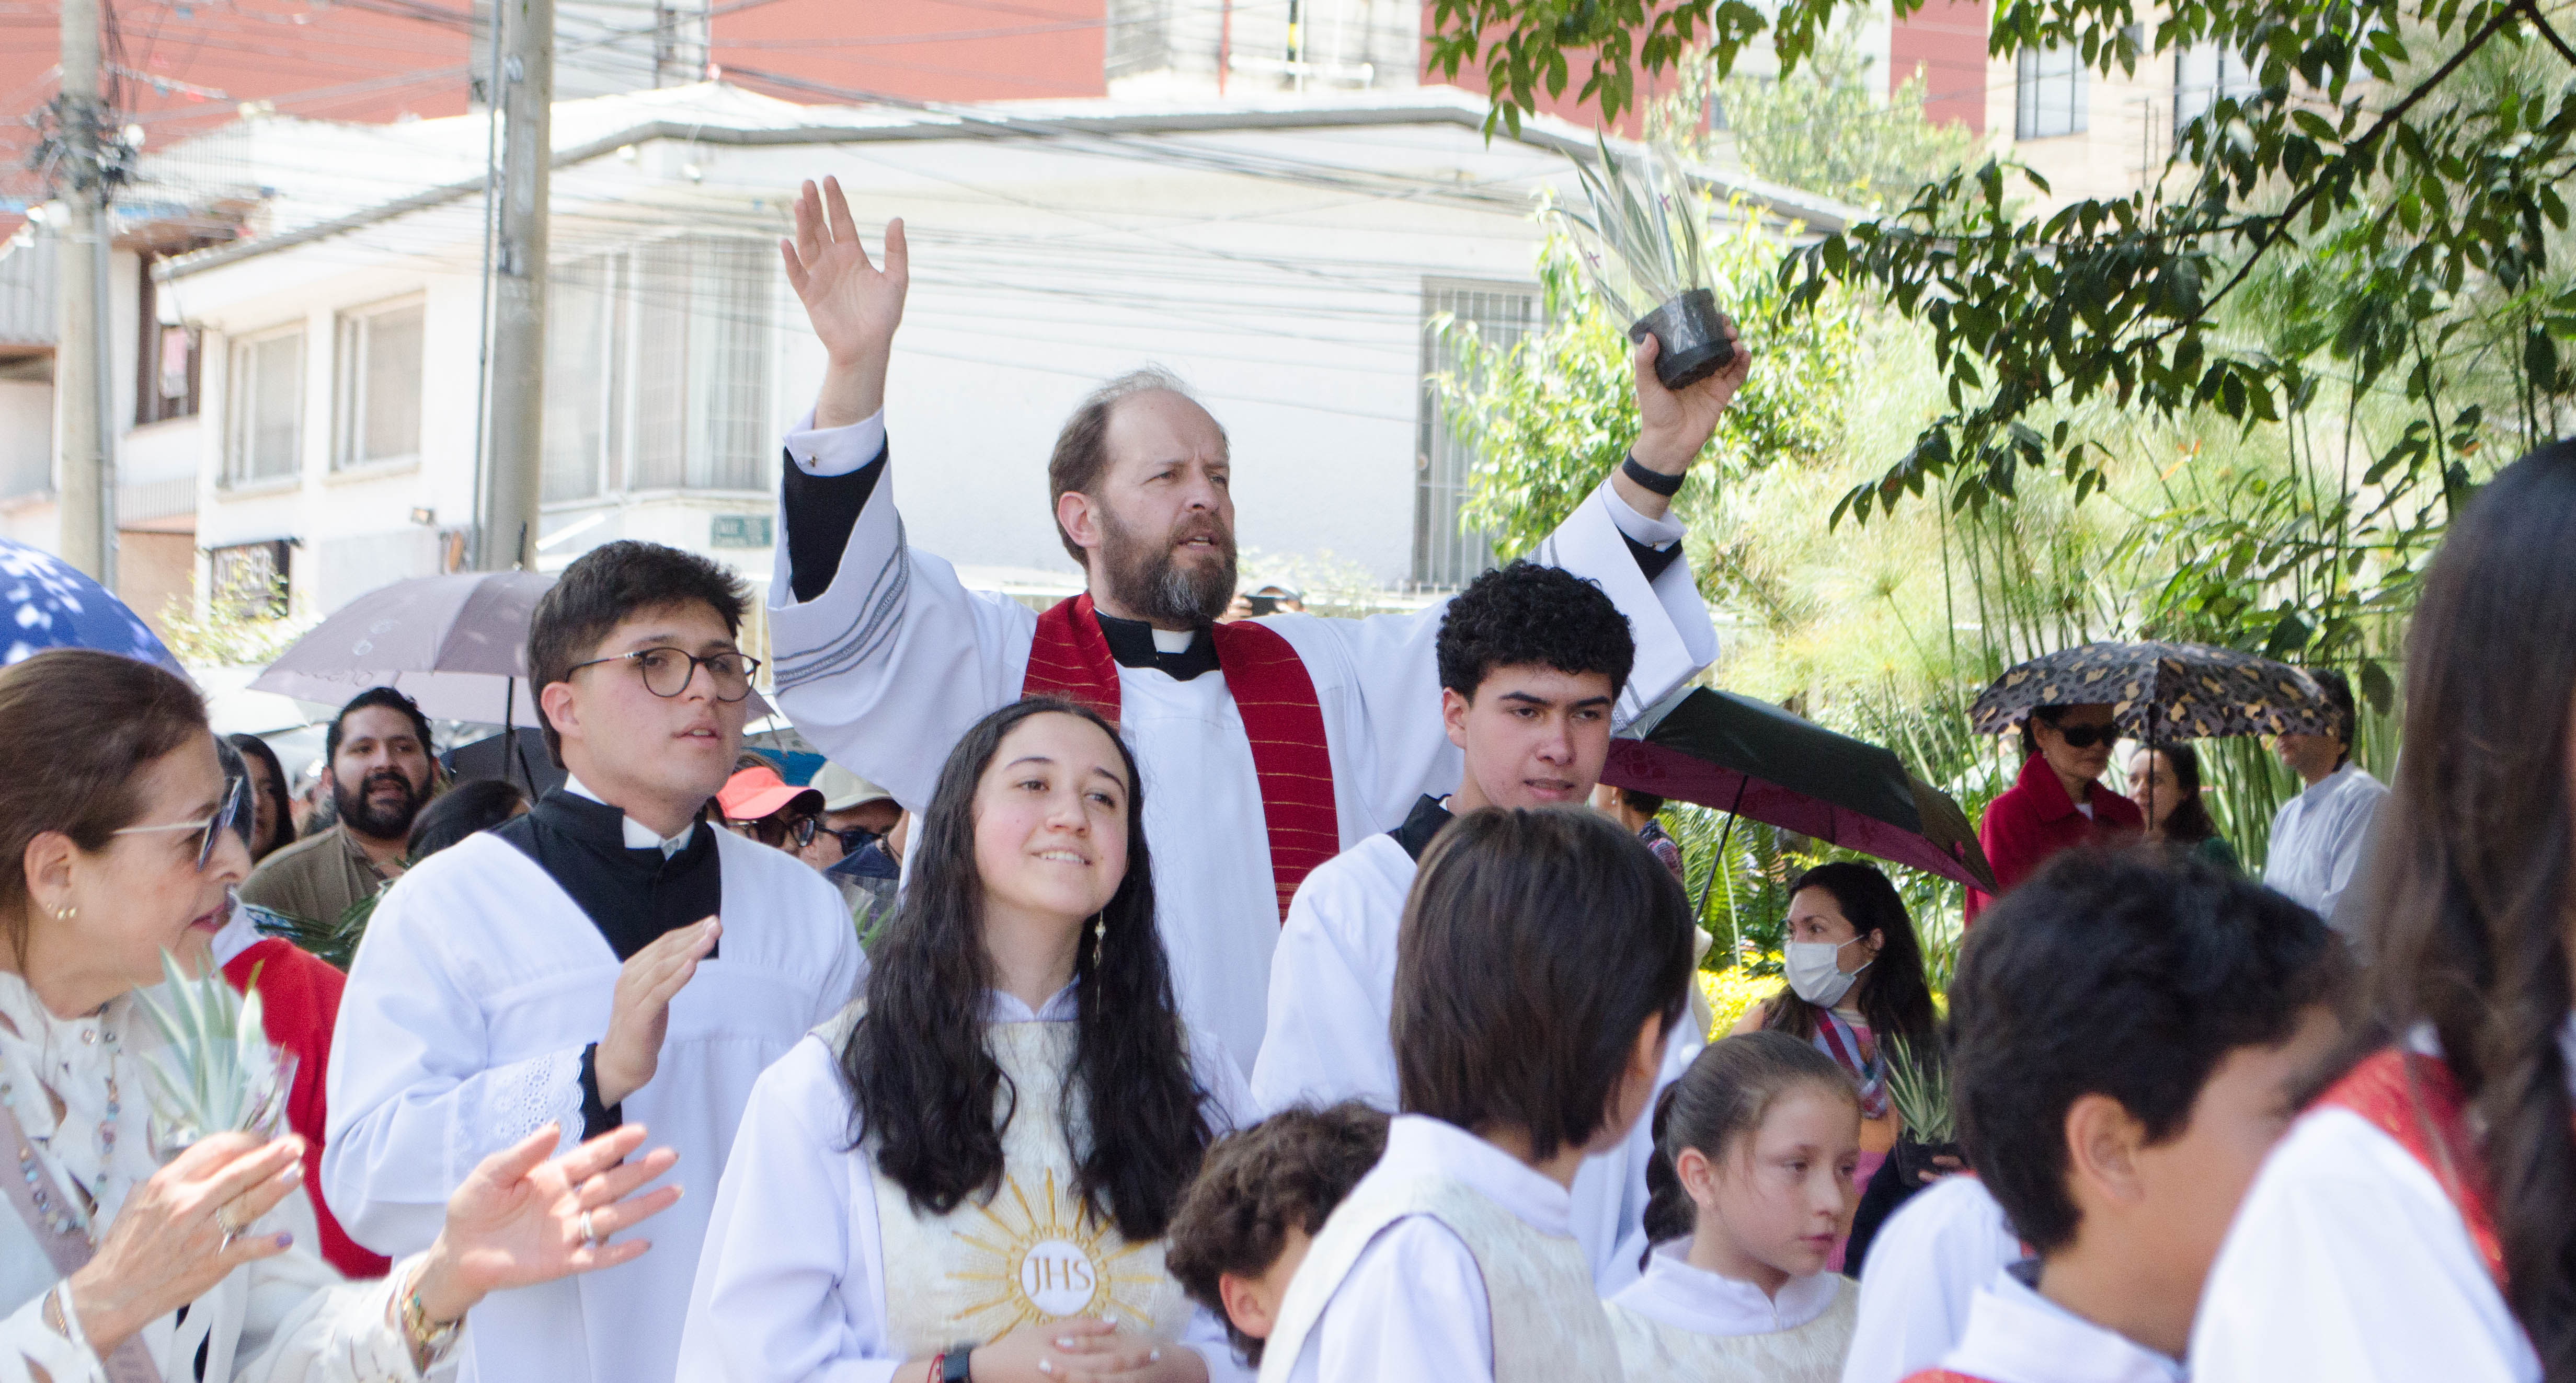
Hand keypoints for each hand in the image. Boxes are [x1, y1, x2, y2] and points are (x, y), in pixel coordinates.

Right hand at [66, 1133, 304, 1353]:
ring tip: (298, 1172)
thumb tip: (206, 1161)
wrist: (114, 1291)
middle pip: (239, 1173)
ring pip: (248, 1204)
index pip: (216, 1151)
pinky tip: (285, 1237)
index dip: (246, 1141)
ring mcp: (202, 1234)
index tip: (265, 1139)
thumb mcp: (140, 1199)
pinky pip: (247, 1249)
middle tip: (296, 1145)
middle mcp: (187, 1204)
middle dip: (272, 1156)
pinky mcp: (212, 1262)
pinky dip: (267, 1244)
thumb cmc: (126, 1244)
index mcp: (168, 1184)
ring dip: (277, 1187)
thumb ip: (173, 1178)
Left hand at [406, 1123, 680, 1321]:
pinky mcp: (562, 1261)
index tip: (640, 1131)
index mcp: (552, 1176)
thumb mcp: (491, 1174)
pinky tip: (643, 1243)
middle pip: (610, 1184)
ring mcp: (567, 1232)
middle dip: (640, 1170)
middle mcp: (567, 1202)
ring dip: (643, 1206)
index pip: (590, 1158)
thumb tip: (555, 1126)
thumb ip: (523, 1154)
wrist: (458, 1253)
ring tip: (672, 1192)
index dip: (614, 1145)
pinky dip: (619, 1252)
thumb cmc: (473, 1209)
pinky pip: (596, 1257)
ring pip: (612, 1217)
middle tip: (669, 1156)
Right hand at [595, 916, 718, 1107]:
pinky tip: (692, 966)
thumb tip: (691, 953)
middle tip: (717, 926)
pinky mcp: (637, 1018)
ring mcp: (631, 998)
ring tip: (710, 940)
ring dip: (688, 952)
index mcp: (633, 970)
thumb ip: (666, 974)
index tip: (713, 922)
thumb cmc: (641, 1028)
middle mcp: (629, 979)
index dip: (689, 931)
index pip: (663, 943)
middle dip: (693, 937)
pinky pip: (659, 994)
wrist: (620, 1064)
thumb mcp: (654, 995)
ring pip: (661, 968)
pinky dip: (676, 978)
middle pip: (664, 952)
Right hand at [782, 176, 907, 428]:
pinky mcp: (810, 294)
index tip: (828, 179)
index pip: (841, 221)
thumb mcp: (896, 280)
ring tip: (800, 202)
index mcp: (853, 254)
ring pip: (807, 244)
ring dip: (802, 224)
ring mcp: (819, 276)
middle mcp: (833, 261)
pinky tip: (786, 243)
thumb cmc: (883, 316)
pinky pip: (797, 274)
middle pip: (820, 227)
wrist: (869, 347)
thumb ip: (896, 251)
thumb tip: (896, 218)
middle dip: (814, 205)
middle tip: (807, 183)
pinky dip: (790, 259)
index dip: (835, 200)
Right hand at [959, 1320, 1198, 1382]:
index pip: (1108, 1360)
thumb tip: (1113, 1323)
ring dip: (1122, 1382)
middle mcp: (1068, 1379)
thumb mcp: (1047, 1331)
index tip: (1152, 1350)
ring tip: (1144, 1376)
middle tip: (1155, 1360)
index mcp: (1068, 1359)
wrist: (987, 1373)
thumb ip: (1081, 1328)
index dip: (1132, 1357)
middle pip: (1109, 1378)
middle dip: (1134, 1370)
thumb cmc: (1017, 1347)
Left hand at [1625, 323, 1752, 481]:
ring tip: (1734, 340)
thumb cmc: (1654, 414)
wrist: (1669, 443)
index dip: (1704, 325)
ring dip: (1734, 346)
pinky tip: (1744, 354)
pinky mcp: (1721, 395)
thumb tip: (1649, 336)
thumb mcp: (1645, 385)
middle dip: (1723, 333)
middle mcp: (1696, 370)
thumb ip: (1644, 361)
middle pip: (1714, 345)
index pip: (1693, 339)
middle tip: (1727, 327)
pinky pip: (1736, 376)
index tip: (1710, 314)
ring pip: (1727, 357)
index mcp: (1679, 364)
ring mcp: (1710, 381)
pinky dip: (1743, 364)